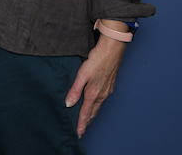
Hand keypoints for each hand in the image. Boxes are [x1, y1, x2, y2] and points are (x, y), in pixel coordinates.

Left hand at [64, 22, 127, 136]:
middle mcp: (102, 94)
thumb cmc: (97, 59)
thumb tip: (68, 104)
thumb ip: (75, 90)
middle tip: (82, 130)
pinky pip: (102, 99)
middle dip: (87, 121)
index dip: (81, 124)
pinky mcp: (110, 84)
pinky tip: (95, 103)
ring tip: (87, 119)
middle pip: (93, 112)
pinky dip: (97, 104)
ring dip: (92, 113)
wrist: (113, 49)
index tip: (78, 133)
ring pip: (98, 106)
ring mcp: (107, 90)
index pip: (85, 113)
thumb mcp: (82, 74)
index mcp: (93, 93)